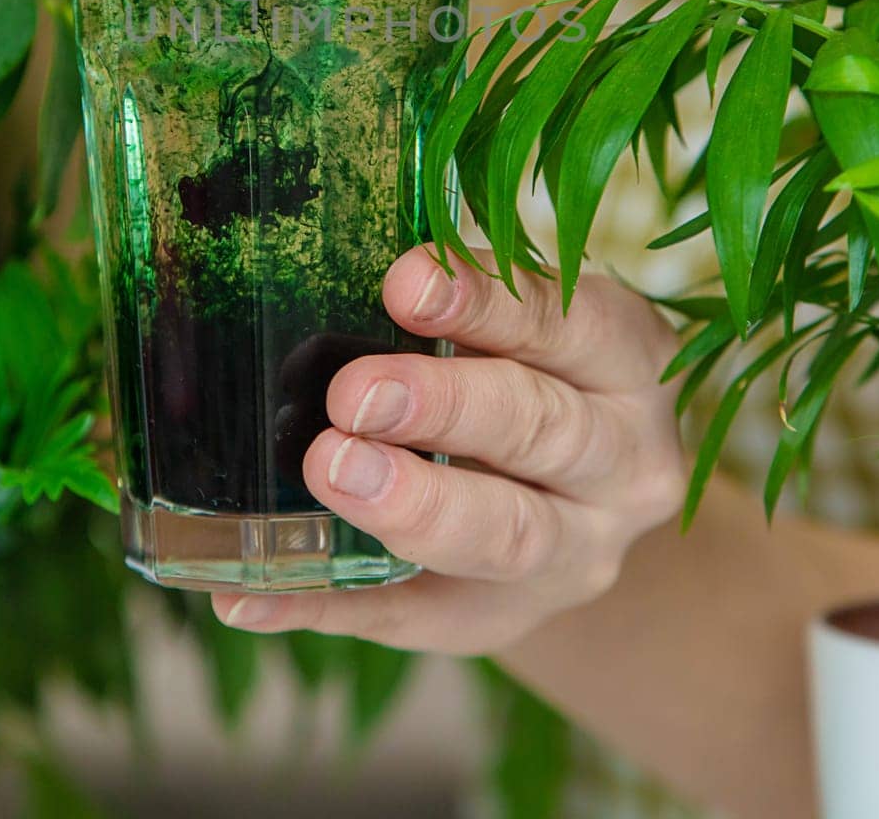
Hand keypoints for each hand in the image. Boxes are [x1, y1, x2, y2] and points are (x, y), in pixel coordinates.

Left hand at [212, 244, 687, 654]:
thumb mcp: (533, 325)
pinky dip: (330, 605)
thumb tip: (340, 258)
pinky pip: (415, 619)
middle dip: (443, 409)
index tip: (402, 285)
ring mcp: (576, 553)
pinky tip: (253, 592)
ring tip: (329, 471)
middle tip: (353, 394)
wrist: (581, 506)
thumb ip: (464, 300)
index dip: (484, 304)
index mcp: (625, 362)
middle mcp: (623, 463)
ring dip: (412, 506)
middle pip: (541, 431)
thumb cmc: (536, 375)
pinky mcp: (503, 619)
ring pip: (506, 536)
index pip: (565, 326)